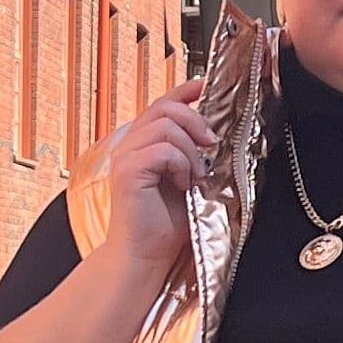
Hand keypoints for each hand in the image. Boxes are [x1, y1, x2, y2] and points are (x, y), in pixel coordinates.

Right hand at [96, 79, 216, 282]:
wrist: (146, 256)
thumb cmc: (165, 225)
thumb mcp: (188, 180)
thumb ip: (195, 155)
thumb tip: (216, 135)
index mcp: (144, 144)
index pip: (163, 103)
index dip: (186, 90)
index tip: (206, 86)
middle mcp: (131, 145)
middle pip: (165, 107)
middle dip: (195, 121)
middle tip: (211, 145)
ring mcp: (126, 156)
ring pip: (166, 126)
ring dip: (190, 150)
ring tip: (195, 175)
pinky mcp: (128, 171)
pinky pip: (162, 149)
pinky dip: (180, 164)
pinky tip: (182, 184)